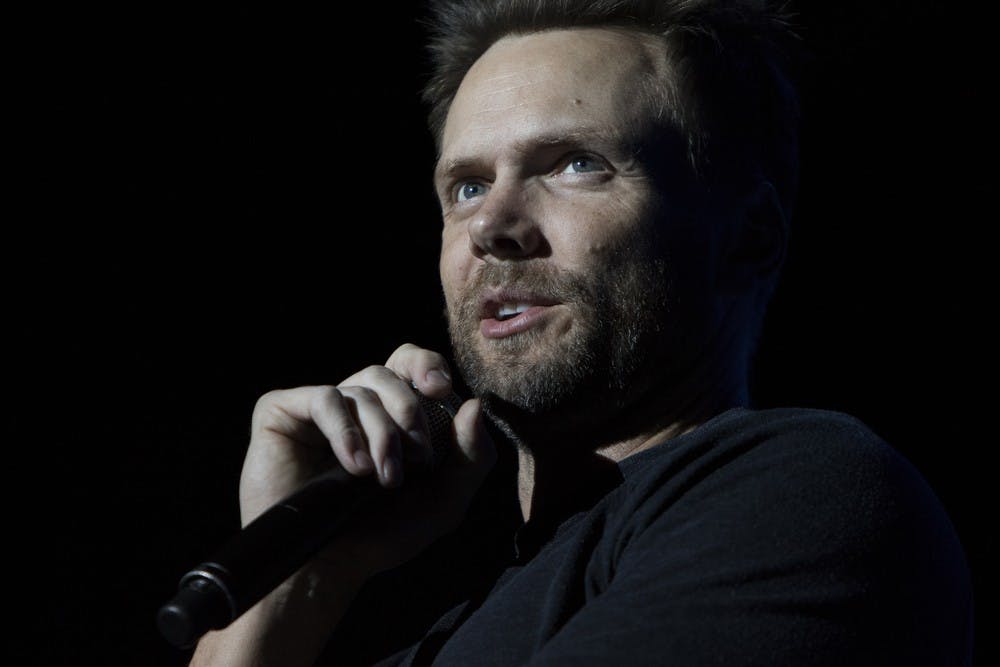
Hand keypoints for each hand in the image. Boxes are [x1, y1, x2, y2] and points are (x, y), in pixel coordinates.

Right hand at [239, 343, 496, 581]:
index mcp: (388, 414)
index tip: (441, 390)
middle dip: (411, 412)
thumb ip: (472, 456)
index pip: (409, 364)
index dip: (427, 364)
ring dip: (382, 434)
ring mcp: (316, 408)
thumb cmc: (383, 536)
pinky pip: (324, 398)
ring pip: (362, 389)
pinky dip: (345, 431)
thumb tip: (475, 404)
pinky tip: (353, 468)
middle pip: (389, 374)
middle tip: (418, 457)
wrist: (326, 568)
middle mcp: (352, 405)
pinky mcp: (282, 412)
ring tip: (382, 478)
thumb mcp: (444, 501)